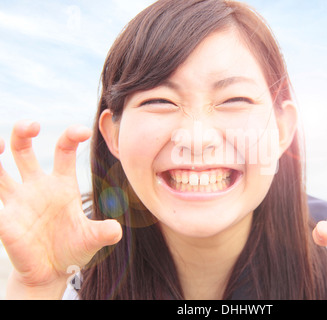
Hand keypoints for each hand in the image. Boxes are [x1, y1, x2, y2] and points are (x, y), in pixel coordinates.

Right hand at [0, 121, 121, 297]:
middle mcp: (37, 186)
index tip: (83, 131)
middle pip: (25, 151)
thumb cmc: (73, 250)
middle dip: (23, 133)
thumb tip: (116, 230)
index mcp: (61, 184)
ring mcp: (18, 201)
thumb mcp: (91, 239)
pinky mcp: (4, 220)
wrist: (52, 273)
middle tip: (32, 125)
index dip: (71, 136)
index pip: (63, 150)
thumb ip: (103, 232)